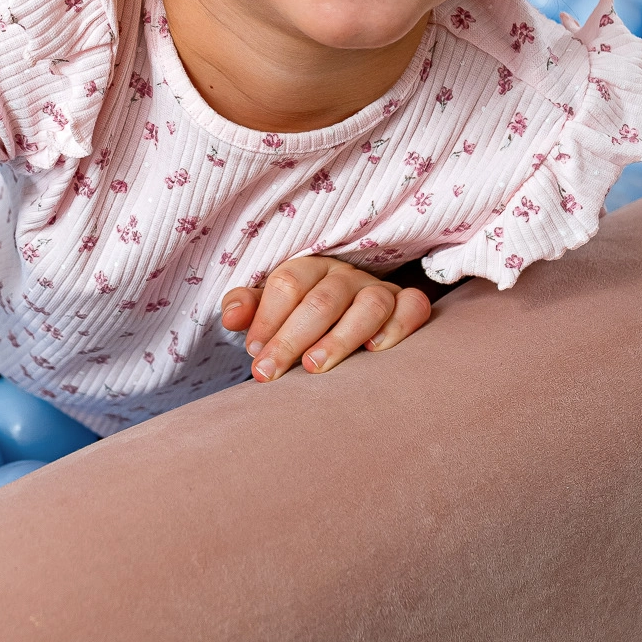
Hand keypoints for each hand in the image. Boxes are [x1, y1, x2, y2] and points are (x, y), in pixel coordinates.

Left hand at [221, 255, 430, 381]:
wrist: (349, 318)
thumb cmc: (302, 318)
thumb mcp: (271, 309)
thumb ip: (248, 307)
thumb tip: (229, 317)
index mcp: (309, 268)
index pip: (288, 284)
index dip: (267, 318)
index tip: (254, 354)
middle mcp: (345, 275)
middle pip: (321, 300)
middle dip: (291, 339)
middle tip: (269, 372)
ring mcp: (379, 288)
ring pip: (368, 304)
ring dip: (340, 337)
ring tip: (314, 367)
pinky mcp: (407, 305)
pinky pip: (412, 306)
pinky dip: (398, 325)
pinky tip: (376, 351)